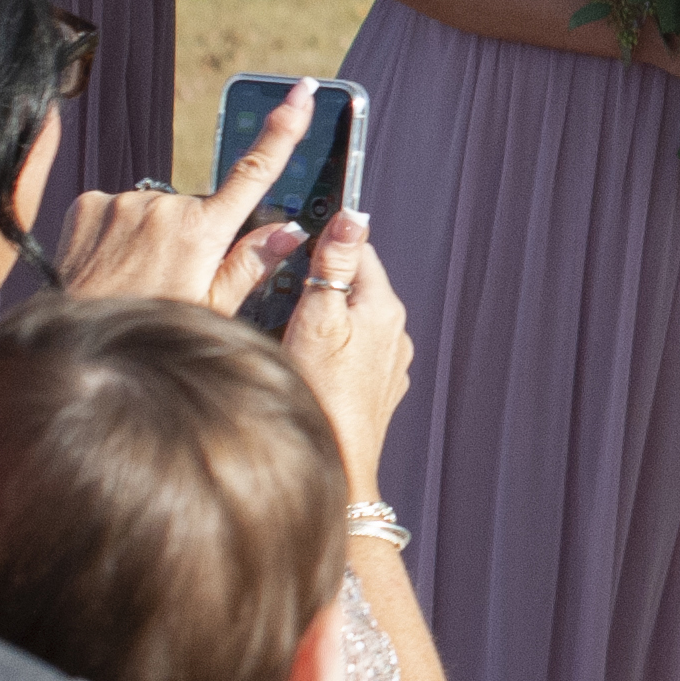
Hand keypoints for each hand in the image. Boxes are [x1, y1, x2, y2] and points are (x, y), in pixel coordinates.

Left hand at [36, 80, 315, 312]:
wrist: (76, 334)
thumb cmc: (150, 326)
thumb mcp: (211, 309)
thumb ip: (251, 264)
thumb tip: (290, 231)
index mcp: (203, 233)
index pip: (255, 171)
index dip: (283, 129)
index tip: (301, 94)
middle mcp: (166, 207)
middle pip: (199, 206)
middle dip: (197, 231)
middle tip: (176, 274)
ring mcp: (124, 201)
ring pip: (159, 208)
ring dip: (156, 232)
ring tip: (139, 272)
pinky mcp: (91, 202)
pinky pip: (121, 208)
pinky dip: (122, 229)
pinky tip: (114, 259)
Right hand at [272, 213, 414, 491]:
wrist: (336, 464)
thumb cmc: (321, 394)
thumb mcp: (318, 318)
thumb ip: (335, 265)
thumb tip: (352, 216)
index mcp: (384, 308)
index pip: (359, 252)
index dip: (325, 248)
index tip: (297, 251)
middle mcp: (396, 334)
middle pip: (355, 288)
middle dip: (322, 288)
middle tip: (283, 300)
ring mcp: (391, 364)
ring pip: (354, 323)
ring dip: (327, 322)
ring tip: (291, 337)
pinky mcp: (380, 391)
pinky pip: (355, 356)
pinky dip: (333, 354)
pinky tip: (308, 368)